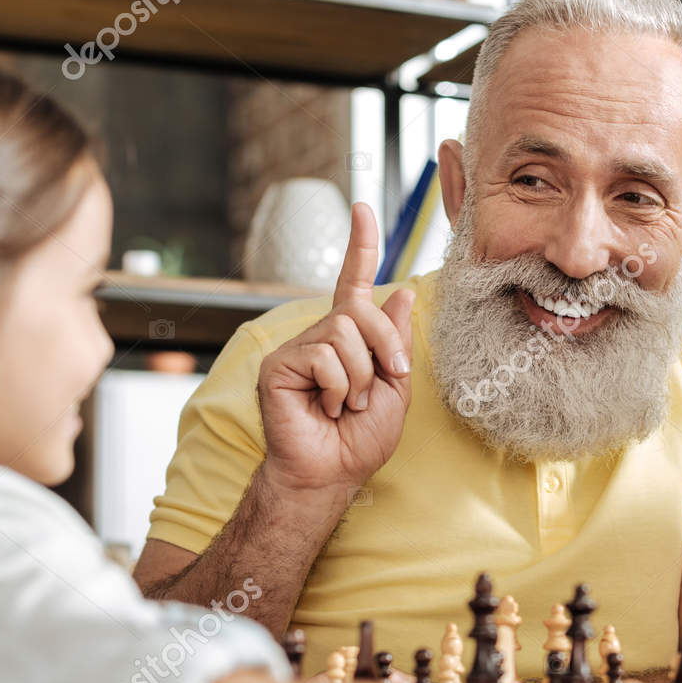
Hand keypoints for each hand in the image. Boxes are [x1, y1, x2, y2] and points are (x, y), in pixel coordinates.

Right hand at [257, 203, 415, 496]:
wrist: (331, 474)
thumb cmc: (360, 439)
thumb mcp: (393, 388)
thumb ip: (395, 342)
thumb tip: (401, 292)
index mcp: (348, 339)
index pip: (353, 284)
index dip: (360, 247)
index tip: (364, 208)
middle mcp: (320, 337)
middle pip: (359, 310)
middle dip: (384, 346)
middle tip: (384, 380)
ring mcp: (297, 349)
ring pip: (343, 334)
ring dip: (359, 377)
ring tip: (346, 405)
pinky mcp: (279, 365)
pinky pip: (323, 356)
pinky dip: (337, 387)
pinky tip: (325, 408)